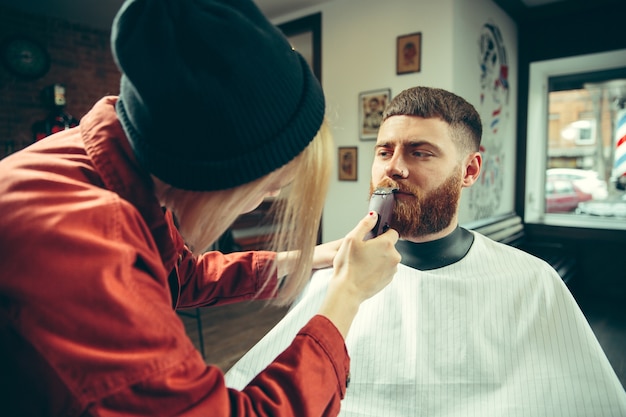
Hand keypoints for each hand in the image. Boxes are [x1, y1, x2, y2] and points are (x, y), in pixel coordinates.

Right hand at [317, 211, 400, 337]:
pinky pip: (385, 270)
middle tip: (363, 252)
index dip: (381, 234)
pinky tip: (365, 272)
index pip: (392, 232)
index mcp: (386, 244)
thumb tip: (374, 216)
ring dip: (379, 258)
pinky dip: (378, 269)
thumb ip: (365, 224)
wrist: (347, 291)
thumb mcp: (351, 239)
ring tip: (363, 263)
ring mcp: (393, 270)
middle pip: (390, 246)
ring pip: (388, 258)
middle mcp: (394, 256)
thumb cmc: (347, 265)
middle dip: (379, 247)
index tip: (371, 239)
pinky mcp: (389, 280)